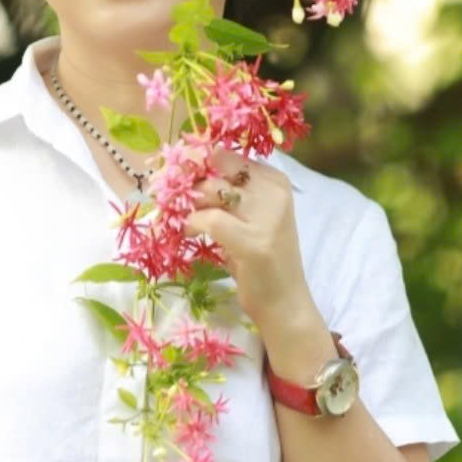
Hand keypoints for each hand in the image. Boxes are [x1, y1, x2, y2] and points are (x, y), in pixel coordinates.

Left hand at [182, 150, 320, 337]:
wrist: (285, 305)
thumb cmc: (261, 261)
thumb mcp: (250, 218)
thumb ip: (228, 195)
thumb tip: (184, 174)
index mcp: (275, 181)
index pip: (227, 155)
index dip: (199, 162)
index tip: (180, 177)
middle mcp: (274, 192)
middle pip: (218, 168)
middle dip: (190, 182)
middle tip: (175, 200)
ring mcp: (266, 216)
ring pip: (211, 190)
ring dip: (189, 204)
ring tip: (184, 219)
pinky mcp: (252, 241)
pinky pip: (209, 219)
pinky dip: (192, 224)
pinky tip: (189, 234)